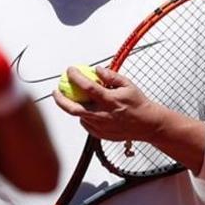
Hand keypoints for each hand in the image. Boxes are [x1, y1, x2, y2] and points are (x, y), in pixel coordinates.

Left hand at [51, 66, 170, 142]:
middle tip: (56, 91)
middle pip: (74, 108)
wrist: (148, 124)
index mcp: (110, 101)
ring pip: (79, 116)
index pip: (88, 87)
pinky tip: (86, 109)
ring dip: (72, 106)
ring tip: (71, 98)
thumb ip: (111, 76)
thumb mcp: (128, 85)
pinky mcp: (100, 135)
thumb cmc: (138, 103)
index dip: (76, 77)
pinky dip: (84, 116)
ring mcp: (100, 126)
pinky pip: (86, 124)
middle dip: (60, 99)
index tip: (70, 70)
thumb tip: (96, 69)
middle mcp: (103, 115)